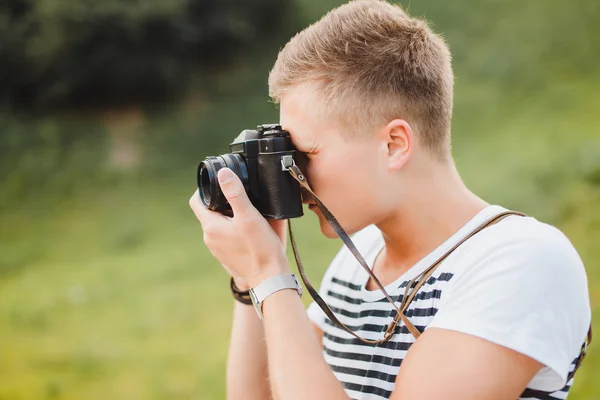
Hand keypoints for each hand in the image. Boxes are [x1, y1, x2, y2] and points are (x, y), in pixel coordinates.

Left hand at [189, 168, 289, 287]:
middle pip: (209, 212)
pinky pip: (226, 236)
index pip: (196, 201)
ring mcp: (217, 249)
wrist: (269, 277)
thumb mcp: (249, 216)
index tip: (220, 183)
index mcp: (211, 227)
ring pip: (218, 224)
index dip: (205, 189)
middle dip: (222, 202)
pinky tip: (251, 229)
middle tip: (240, 196)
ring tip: (248, 212)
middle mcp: (210, 239)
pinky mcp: (227, 256)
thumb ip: (235, 193)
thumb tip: (223, 173)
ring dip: (229, 216)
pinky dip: (234, 229)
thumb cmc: (260, 248)